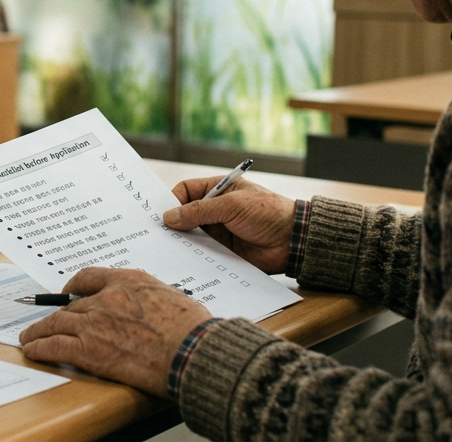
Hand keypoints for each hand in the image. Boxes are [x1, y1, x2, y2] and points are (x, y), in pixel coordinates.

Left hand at [19, 268, 211, 395]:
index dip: (74, 286)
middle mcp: (108, 298)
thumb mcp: (174, 299)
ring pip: (56, 323)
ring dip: (39, 330)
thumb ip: (152, 299)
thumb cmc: (193, 330)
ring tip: (30, 337)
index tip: (68, 293)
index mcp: (130, 281)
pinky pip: (54, 346)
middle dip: (57, 315)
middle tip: (47, 322)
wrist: (192, 353)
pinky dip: (39, 347)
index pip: (91, 276)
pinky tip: (33, 350)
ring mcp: (96, 323)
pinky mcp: (90, 350)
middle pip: (72, 305)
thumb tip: (150, 307)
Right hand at [164, 176, 295, 274]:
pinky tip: (183, 262)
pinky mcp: (222, 251)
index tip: (161, 214)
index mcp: (218, 189)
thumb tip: (169, 217)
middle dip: (173, 223)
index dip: (172, 200)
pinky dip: (192, 257)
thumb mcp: (232, 206)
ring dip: (182, 241)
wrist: (293, 241)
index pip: (186, 191)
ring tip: (167, 249)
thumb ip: (200, 211)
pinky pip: (202, 253)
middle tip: (157, 234)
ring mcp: (218, 231)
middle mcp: (215, 210)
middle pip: (185, 214)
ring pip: (191, 235)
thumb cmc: (268, 212)